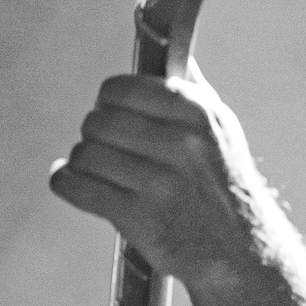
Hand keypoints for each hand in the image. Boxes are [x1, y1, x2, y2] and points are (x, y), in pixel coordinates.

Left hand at [47, 63, 274, 304]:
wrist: (241, 253)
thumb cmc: (225, 187)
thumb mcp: (222, 130)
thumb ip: (192, 92)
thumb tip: (169, 51)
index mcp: (197, 113)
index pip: (121, 89)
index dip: (108, 102)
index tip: (112, 115)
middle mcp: (180, 144)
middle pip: (97, 121)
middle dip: (93, 135)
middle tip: (104, 149)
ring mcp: (159, 183)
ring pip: (84, 154)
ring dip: (81, 162)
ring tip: (94, 170)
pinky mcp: (138, 218)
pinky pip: (75, 186)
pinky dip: (64, 182)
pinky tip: (69, 181)